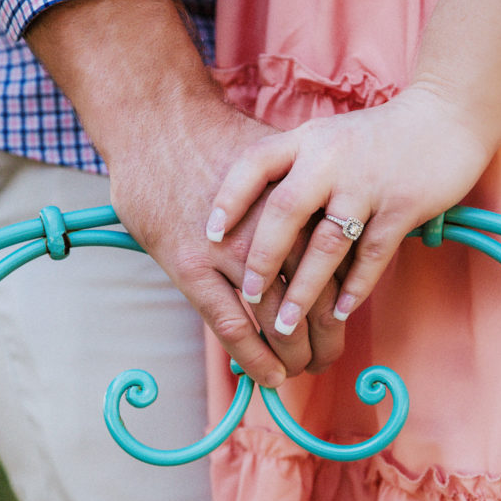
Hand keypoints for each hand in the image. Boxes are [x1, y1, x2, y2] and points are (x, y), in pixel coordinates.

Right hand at [108, 87, 345, 382]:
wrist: (158, 123)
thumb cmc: (217, 146)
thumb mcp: (275, 169)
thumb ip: (300, 206)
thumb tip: (324, 237)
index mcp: (302, 209)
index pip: (336, 273)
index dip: (341, 311)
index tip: (340, 331)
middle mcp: (274, 232)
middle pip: (313, 302)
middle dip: (323, 342)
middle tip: (323, 361)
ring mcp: (231, 251)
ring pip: (276, 320)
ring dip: (292, 356)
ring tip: (297, 372)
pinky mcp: (191, 266)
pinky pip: (232, 325)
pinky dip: (255, 358)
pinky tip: (268, 377)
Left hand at [207, 85, 491, 333]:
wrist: (446, 116)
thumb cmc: (375, 139)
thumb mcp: (327, 140)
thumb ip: (294, 171)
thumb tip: (251, 224)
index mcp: (307, 139)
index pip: (255, 164)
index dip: (229, 199)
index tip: (210, 236)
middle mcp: (332, 158)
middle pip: (286, 211)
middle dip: (263, 259)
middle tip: (248, 296)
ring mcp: (368, 183)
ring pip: (327, 244)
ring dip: (305, 290)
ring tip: (285, 326)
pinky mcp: (403, 206)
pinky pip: (371, 255)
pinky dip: (353, 289)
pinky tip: (337, 315)